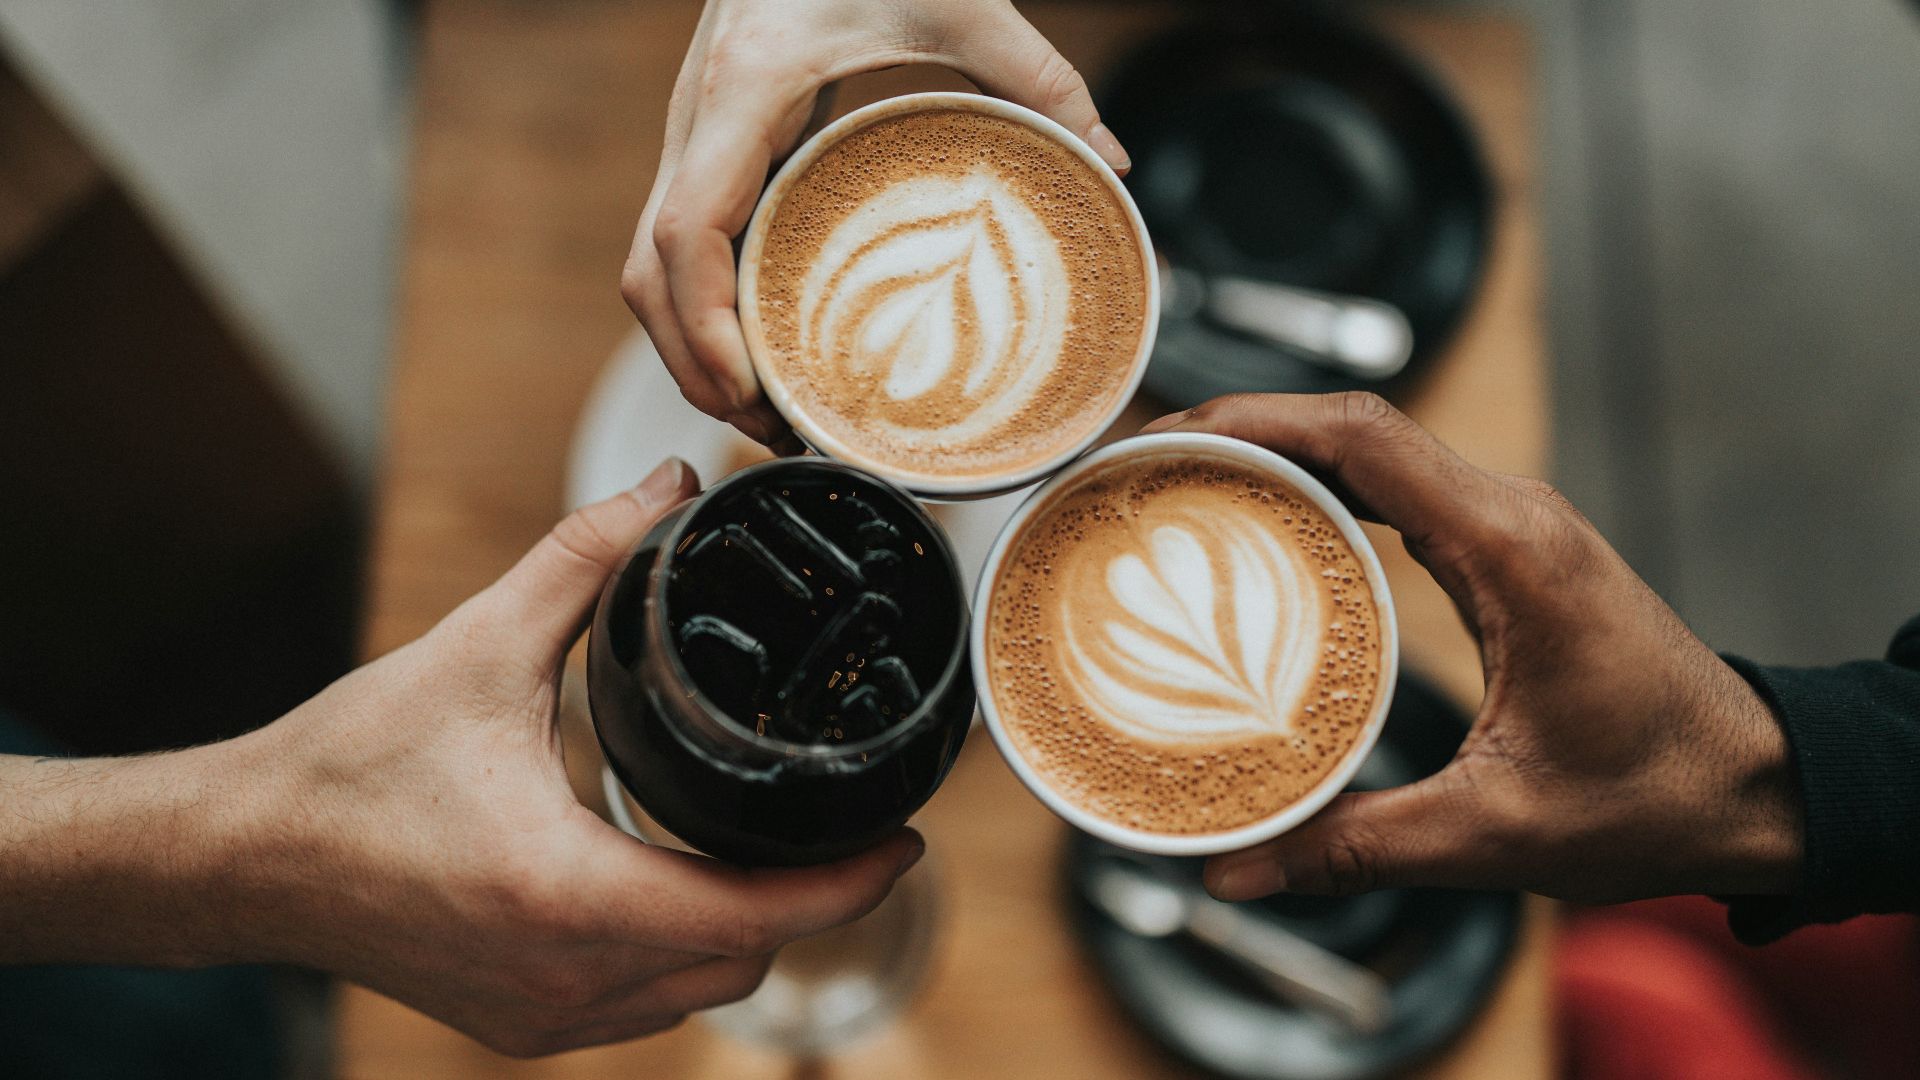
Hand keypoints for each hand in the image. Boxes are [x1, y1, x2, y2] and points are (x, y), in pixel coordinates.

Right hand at [0, 458, 922, 1057]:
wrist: (241, 858)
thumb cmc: (349, 766)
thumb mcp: (479, 647)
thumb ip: (585, 560)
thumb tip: (665, 486)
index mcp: (570, 895)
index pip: (758, 913)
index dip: (849, 881)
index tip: (905, 836)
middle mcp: (566, 978)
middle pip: (745, 959)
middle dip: (808, 898)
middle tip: (843, 823)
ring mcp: (541, 1015)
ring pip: (698, 991)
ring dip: (746, 928)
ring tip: (773, 846)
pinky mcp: (517, 1023)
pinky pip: (643, 1005)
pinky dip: (682, 953)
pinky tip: (678, 886)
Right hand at [623, 0, 1129, 444]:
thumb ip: (1036, 73)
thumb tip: (1110, 159)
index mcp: (742, 91)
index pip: (683, 234)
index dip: (703, 327)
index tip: (750, 389)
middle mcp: (697, 121)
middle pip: (649, 277)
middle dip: (696, 366)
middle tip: (772, 431)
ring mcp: (694, 136)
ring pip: (651, 270)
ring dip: (693, 349)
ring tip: (768, 412)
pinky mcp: (712, 147)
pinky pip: (681, 247)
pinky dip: (705, 310)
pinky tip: (763, 346)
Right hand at [1139, 394, 1802, 904]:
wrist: (1755, 791)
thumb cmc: (1656, 797)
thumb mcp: (1495, 832)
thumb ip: (1357, 846)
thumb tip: (1237, 870)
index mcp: (1512, 550)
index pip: (1365, 436)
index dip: (1253, 420)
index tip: (1167, 436)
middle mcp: (1513, 516)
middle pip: (1354, 427)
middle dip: (1240, 430)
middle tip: (1143, 468)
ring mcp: (1512, 528)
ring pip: (1375, 451)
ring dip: (1278, 456)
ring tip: (1181, 488)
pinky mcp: (1507, 554)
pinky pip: (1398, 492)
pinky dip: (1323, 493)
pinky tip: (1264, 532)